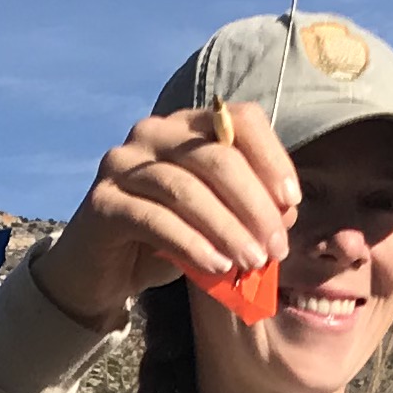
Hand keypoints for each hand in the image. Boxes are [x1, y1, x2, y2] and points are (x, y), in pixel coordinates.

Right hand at [28, 104, 300, 328]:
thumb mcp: (216, 223)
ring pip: (186, 189)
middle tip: (276, 247)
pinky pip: (154, 219)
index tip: (291, 201)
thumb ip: (248, 210)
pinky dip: (191, 245)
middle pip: (215, 156)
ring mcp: (122, 164)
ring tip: (252, 262)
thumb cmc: (165, 240)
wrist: (101, 273)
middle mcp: (152, 133)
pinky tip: (216, 267)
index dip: (271, 157)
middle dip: (254, 205)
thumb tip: (287, 212)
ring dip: (227, 229)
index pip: (239, 120)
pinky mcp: (102, 202)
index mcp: (186, 126)